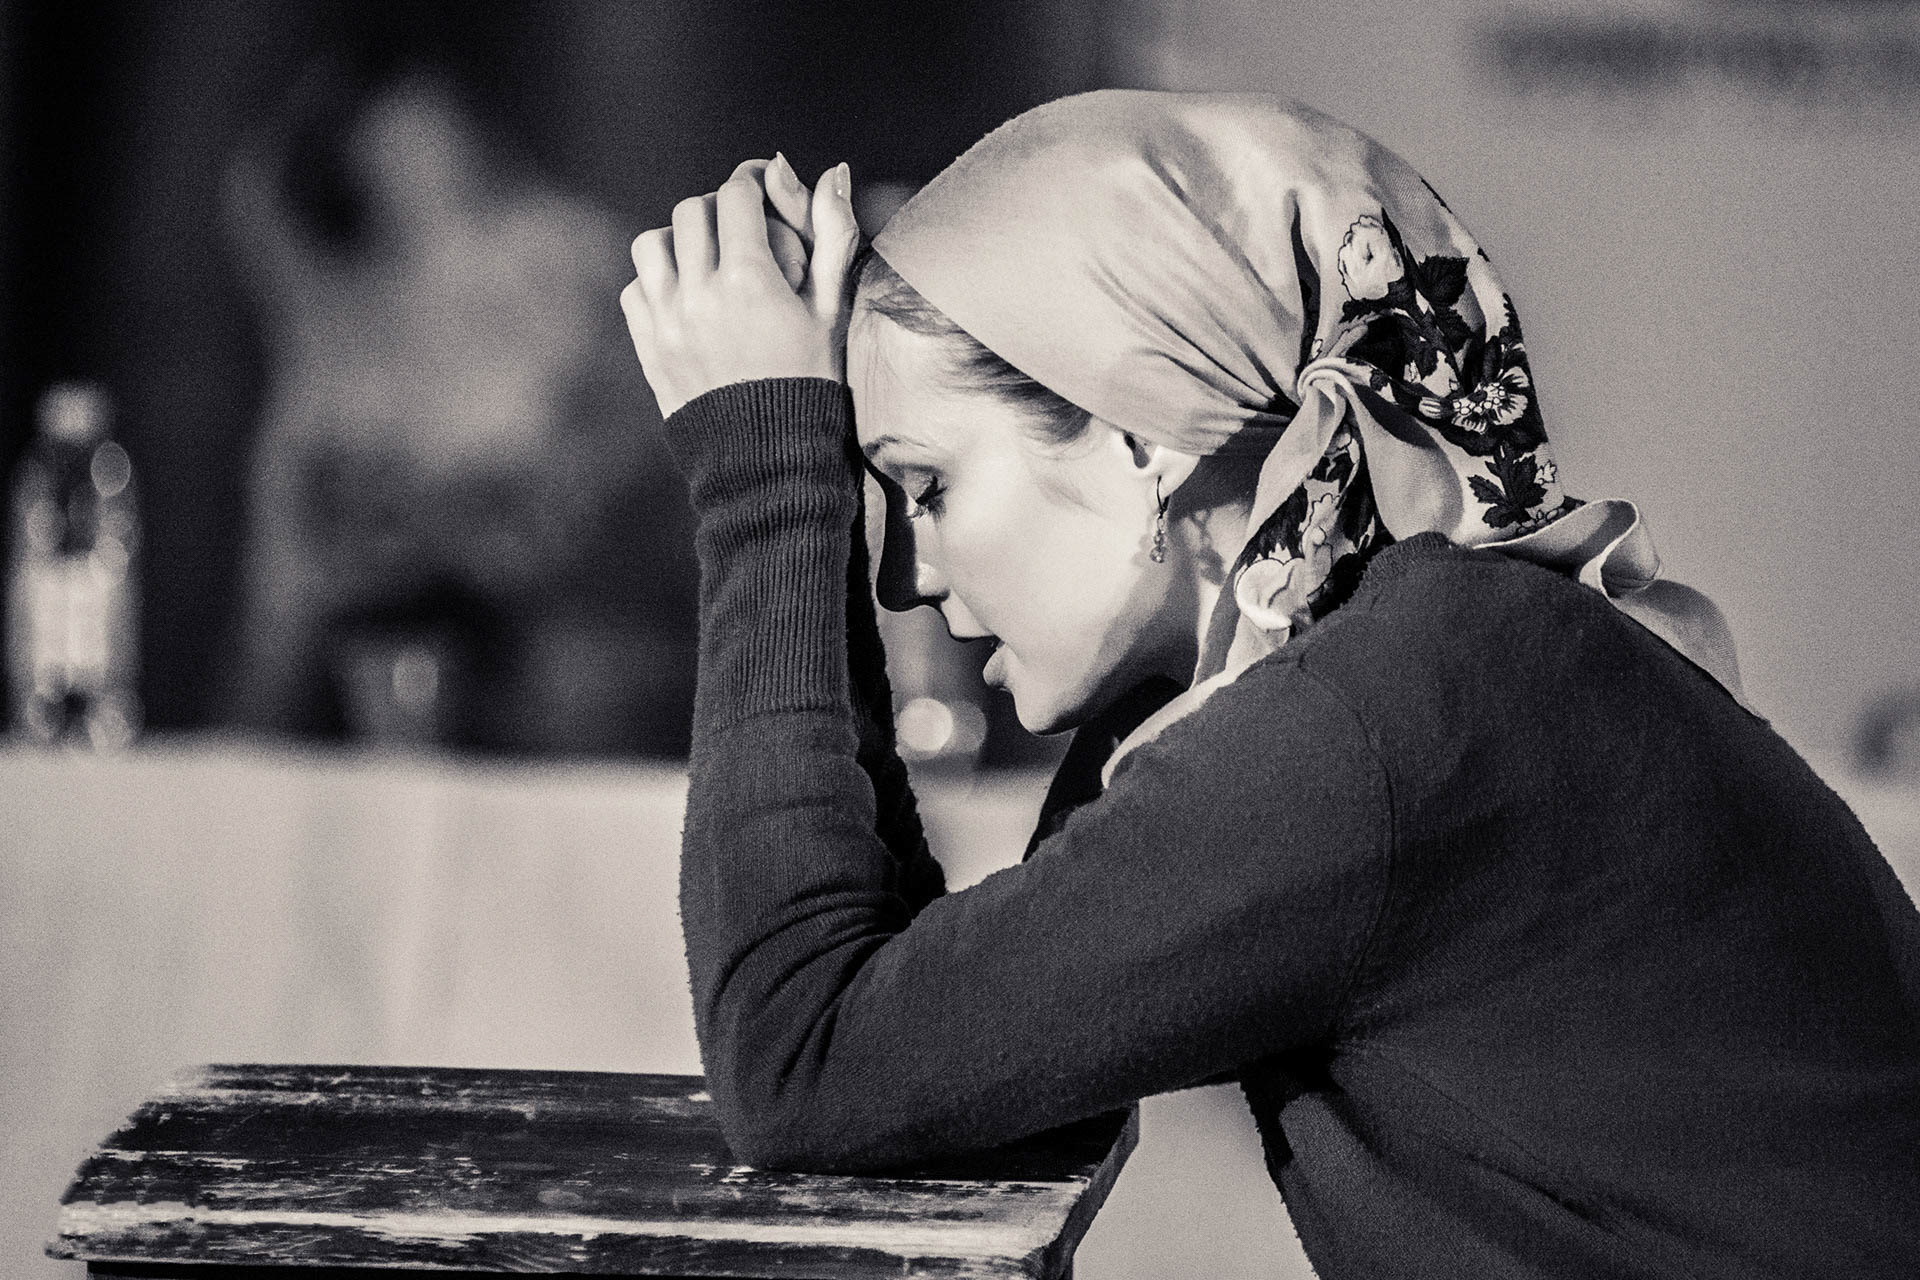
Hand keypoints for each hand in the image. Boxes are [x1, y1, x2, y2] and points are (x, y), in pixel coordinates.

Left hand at [622, 156, 859, 419]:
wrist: (770, 460)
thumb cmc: (813, 381)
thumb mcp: (832, 309)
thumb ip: (833, 235)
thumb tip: (834, 168)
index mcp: (751, 281)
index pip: (736, 194)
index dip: (751, 181)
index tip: (762, 189)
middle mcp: (700, 295)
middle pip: (692, 210)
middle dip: (718, 210)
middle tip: (740, 229)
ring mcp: (667, 322)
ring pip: (652, 243)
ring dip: (680, 241)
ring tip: (707, 262)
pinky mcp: (648, 347)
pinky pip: (635, 289)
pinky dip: (657, 282)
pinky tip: (688, 299)